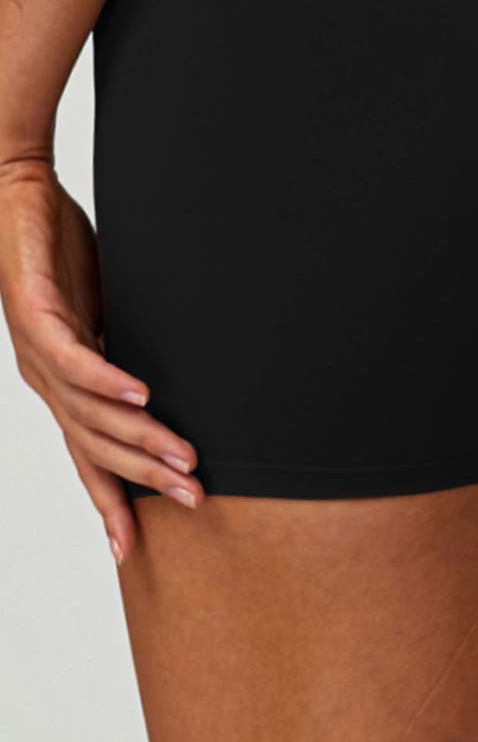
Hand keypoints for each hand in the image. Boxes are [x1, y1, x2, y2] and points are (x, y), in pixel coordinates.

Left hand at [0, 158, 203, 564]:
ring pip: (89, 411)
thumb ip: (124, 350)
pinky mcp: (34, 312)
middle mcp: (43, 378)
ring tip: (183, 456)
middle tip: (194, 500)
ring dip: (139, 437)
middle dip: (143, 479)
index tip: (131, 546)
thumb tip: (167, 381)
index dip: (107, 501)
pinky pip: (74, 357)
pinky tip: (142, 392)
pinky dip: (108, 379)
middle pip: (94, 445)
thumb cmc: (59, 251)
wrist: (13, 194)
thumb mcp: (102, 312)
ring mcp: (36, 349)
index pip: (86, 454)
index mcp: (59, 383)